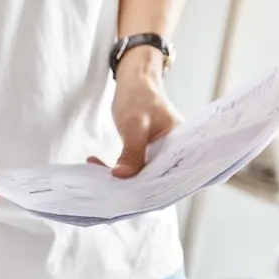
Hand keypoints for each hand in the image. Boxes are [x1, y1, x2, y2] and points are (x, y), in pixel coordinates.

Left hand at [90, 52, 182, 177]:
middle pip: (156, 178)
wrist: (135, 82)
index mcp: (182, 146)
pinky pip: (132, 167)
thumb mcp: (135, 124)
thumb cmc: (140, 97)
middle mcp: (174, 153)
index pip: (172, 174)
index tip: (131, 196)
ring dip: (120, 177)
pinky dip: (116, 167)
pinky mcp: (146, 153)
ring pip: (142, 174)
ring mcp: (159, 154)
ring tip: (97, 175)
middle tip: (108, 189)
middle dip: (133, 186)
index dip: (154, 189)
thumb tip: (122, 176)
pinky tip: (95, 164)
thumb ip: (132, 151)